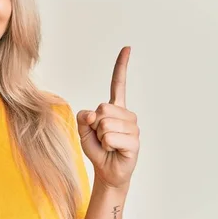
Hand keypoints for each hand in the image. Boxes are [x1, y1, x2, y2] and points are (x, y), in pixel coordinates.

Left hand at [76, 46, 139, 188]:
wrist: (106, 171)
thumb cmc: (97, 148)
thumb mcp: (82, 130)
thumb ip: (83, 118)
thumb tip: (94, 114)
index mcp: (115, 108)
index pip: (118, 84)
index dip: (121, 66)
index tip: (127, 48)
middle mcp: (127, 115)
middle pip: (102, 108)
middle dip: (95, 125)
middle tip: (101, 137)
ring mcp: (133, 128)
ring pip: (105, 124)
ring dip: (100, 137)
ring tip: (108, 144)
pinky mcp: (135, 142)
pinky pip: (111, 138)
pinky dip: (106, 146)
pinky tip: (114, 150)